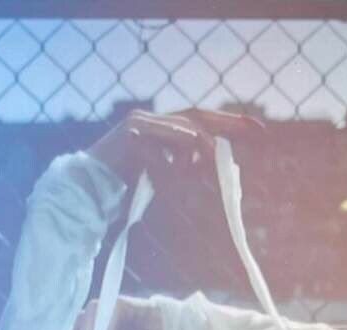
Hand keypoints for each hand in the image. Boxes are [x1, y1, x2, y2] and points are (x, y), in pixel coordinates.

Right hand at [85, 105, 263, 186]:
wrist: (89, 195)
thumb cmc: (126, 191)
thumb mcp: (165, 179)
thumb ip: (186, 169)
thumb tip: (212, 164)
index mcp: (162, 131)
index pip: (200, 123)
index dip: (228, 125)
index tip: (257, 129)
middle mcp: (153, 121)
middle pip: (197, 117)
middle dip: (228, 124)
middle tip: (256, 130)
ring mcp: (141, 123)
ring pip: (183, 131)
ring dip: (199, 151)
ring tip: (209, 164)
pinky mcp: (130, 134)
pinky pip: (163, 144)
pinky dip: (175, 158)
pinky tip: (180, 170)